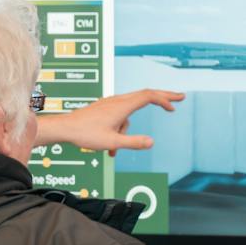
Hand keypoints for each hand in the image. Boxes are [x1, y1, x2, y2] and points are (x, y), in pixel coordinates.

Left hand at [37, 90, 184, 153]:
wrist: (65, 128)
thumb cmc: (86, 134)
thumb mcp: (112, 142)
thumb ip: (133, 142)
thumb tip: (151, 142)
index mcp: (122, 106)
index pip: (149, 96)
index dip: (164, 99)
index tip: (175, 104)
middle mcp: (118, 101)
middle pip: (145, 94)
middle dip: (163, 97)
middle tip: (180, 97)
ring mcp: (111, 103)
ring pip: (129, 113)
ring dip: (127, 131)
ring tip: (113, 150)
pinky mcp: (105, 108)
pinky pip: (120, 117)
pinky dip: (121, 129)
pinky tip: (110, 146)